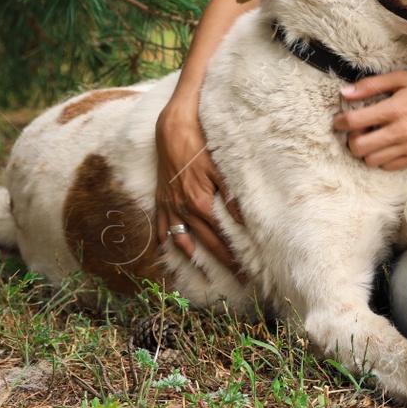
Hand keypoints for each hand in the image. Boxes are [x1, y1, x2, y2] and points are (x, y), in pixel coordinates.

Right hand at [154, 100, 247, 279]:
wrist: (171, 129)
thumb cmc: (199, 144)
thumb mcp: (219, 167)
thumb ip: (230, 194)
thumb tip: (243, 218)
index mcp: (200, 202)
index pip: (220, 236)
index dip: (233, 254)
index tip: (246, 269)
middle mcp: (183, 209)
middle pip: (205, 242)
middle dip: (222, 262)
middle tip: (239, 278)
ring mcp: (169, 206)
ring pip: (182, 239)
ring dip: (196, 257)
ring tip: (207, 274)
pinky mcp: (161, 199)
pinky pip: (162, 226)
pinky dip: (168, 241)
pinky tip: (174, 252)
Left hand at [334, 71, 406, 169]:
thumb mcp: (402, 78)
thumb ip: (372, 85)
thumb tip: (345, 92)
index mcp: (393, 109)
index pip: (353, 122)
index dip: (340, 122)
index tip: (340, 121)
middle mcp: (400, 131)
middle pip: (358, 147)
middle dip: (351, 139)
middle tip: (358, 131)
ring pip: (371, 160)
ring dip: (366, 150)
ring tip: (373, 138)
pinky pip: (388, 166)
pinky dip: (382, 158)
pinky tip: (387, 145)